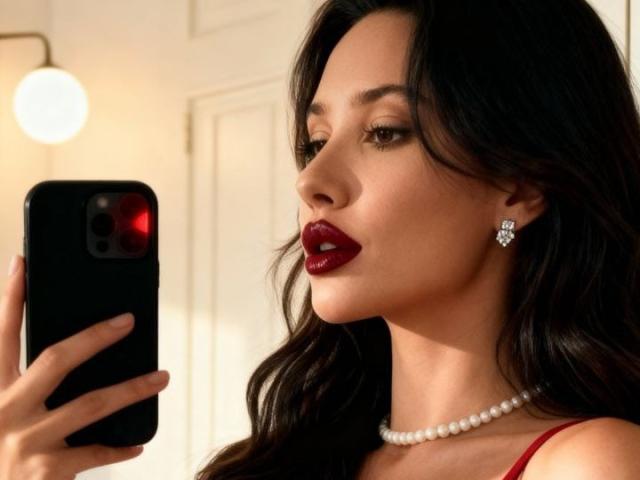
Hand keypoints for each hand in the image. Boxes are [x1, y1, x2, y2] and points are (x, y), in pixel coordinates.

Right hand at [0, 254, 169, 478]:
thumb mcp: (1, 413)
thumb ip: (24, 384)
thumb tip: (74, 349)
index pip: (3, 335)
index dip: (10, 297)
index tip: (23, 262)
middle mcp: (6, 410)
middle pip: (55, 359)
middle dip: (95, 336)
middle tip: (129, 321)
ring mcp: (25, 441)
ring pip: (91, 403)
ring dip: (132, 388)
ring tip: (162, 377)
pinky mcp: (45, 472)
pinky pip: (95, 452)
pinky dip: (119, 447)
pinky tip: (138, 443)